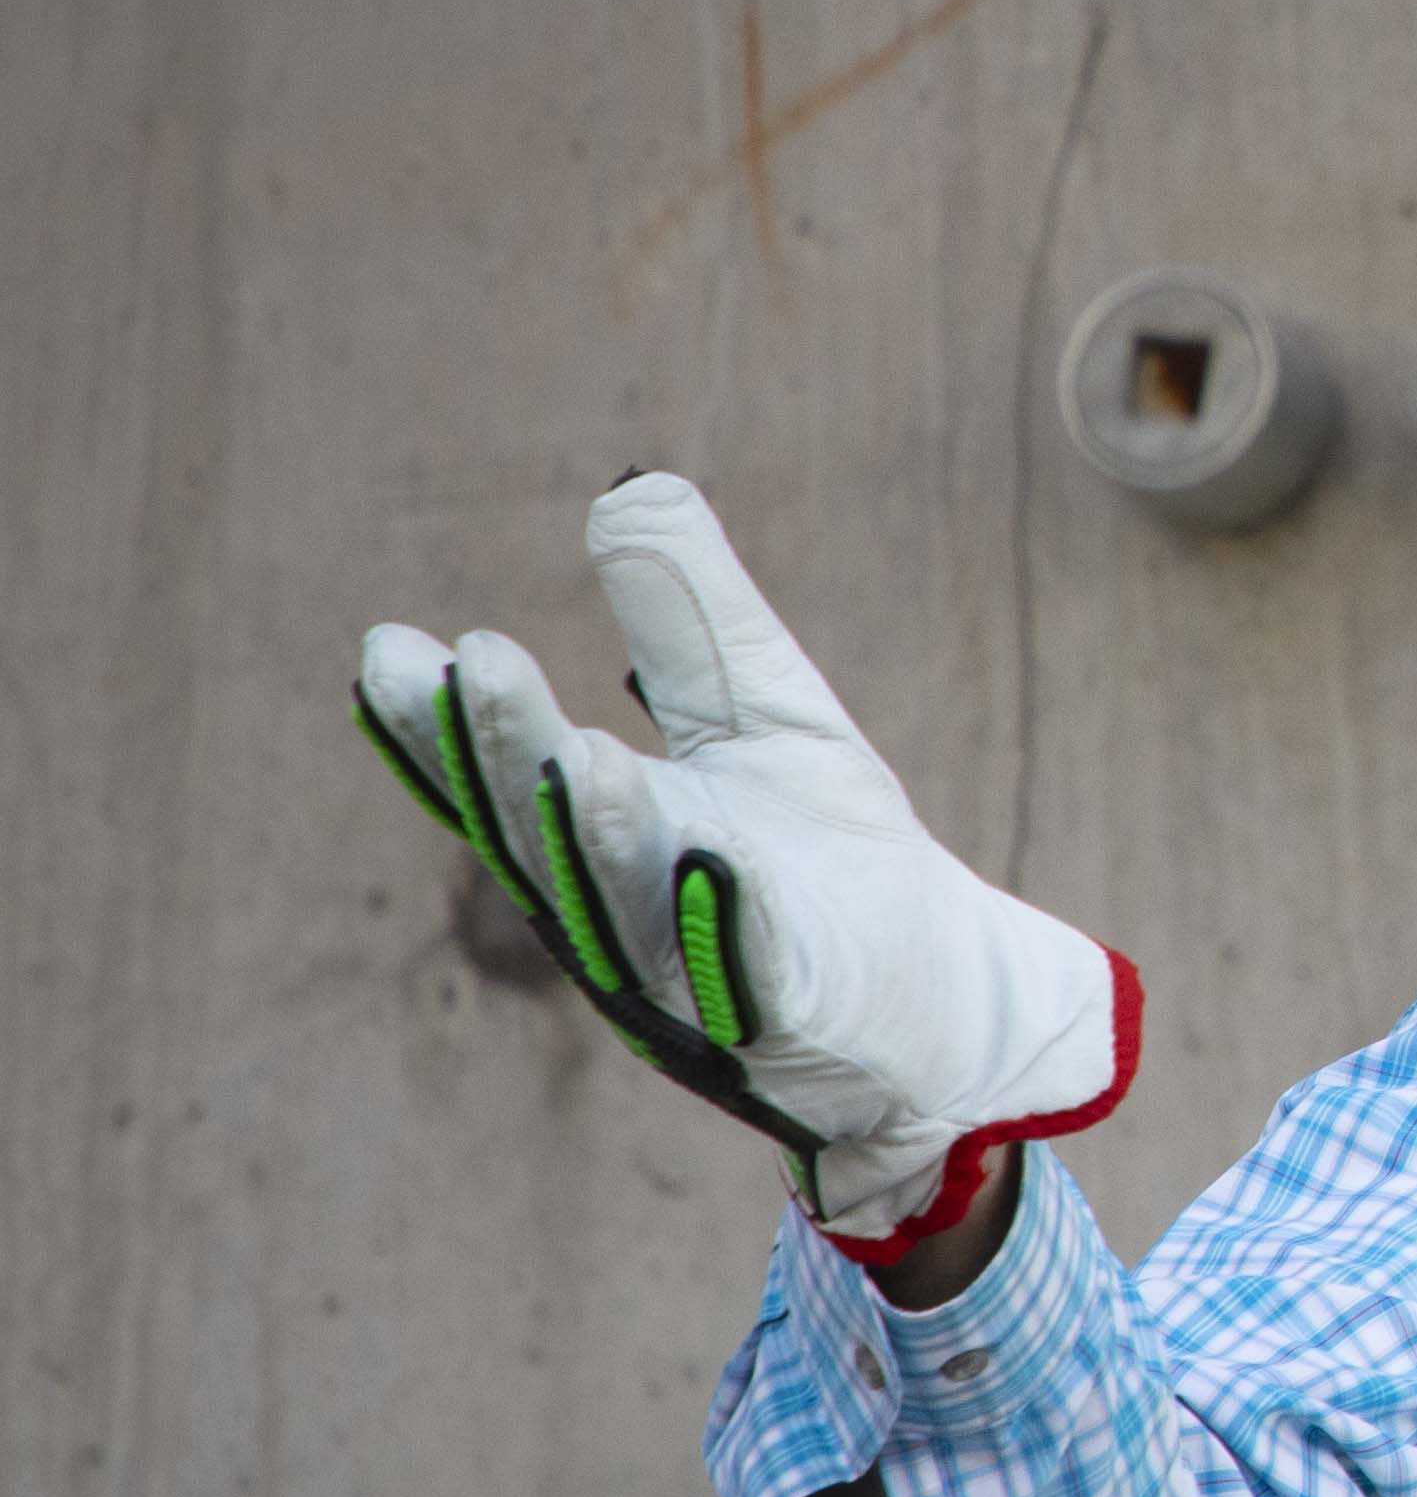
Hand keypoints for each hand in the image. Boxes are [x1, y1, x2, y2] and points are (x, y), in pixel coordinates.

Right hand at [357, 474, 1135, 1255]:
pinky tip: (710, 854)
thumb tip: (633, 488)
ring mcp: (701, 970)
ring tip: (575, 753)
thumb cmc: (835, 856)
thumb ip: (691, 617)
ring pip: (627, 904)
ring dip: (598, 832)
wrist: (947, 996)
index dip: (439, 726)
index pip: (504, 780)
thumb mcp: (763, 710)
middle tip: (470, 664)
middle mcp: (625, 909)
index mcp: (604, 837)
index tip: (387, 649)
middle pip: (545, 835)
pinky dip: (720, 916)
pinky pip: (747, 967)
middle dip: (503, 758)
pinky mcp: (791, 1008)